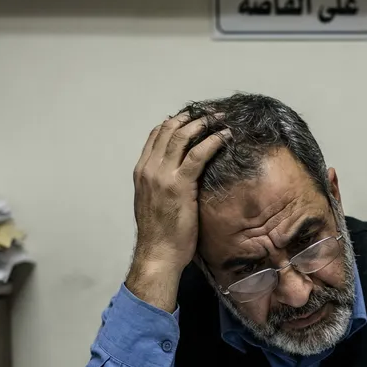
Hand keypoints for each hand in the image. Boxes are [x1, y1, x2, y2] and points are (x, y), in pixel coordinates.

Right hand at [126, 114, 228, 309]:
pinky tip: (225, 137)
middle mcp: (149, 169)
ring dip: (204, 124)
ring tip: (220, 120)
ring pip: (182, 136)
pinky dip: (213, 141)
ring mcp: (162, 175)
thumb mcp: (154, 203)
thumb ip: (161, 185)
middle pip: (169, 129)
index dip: (175, 122)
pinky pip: (197, 154)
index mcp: (142, 172)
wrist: (158, 253)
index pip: (156, 135)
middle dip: (191, 117)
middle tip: (210, 113)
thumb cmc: (160, 235)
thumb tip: (178, 178)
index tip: (193, 117)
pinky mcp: (180, 185)